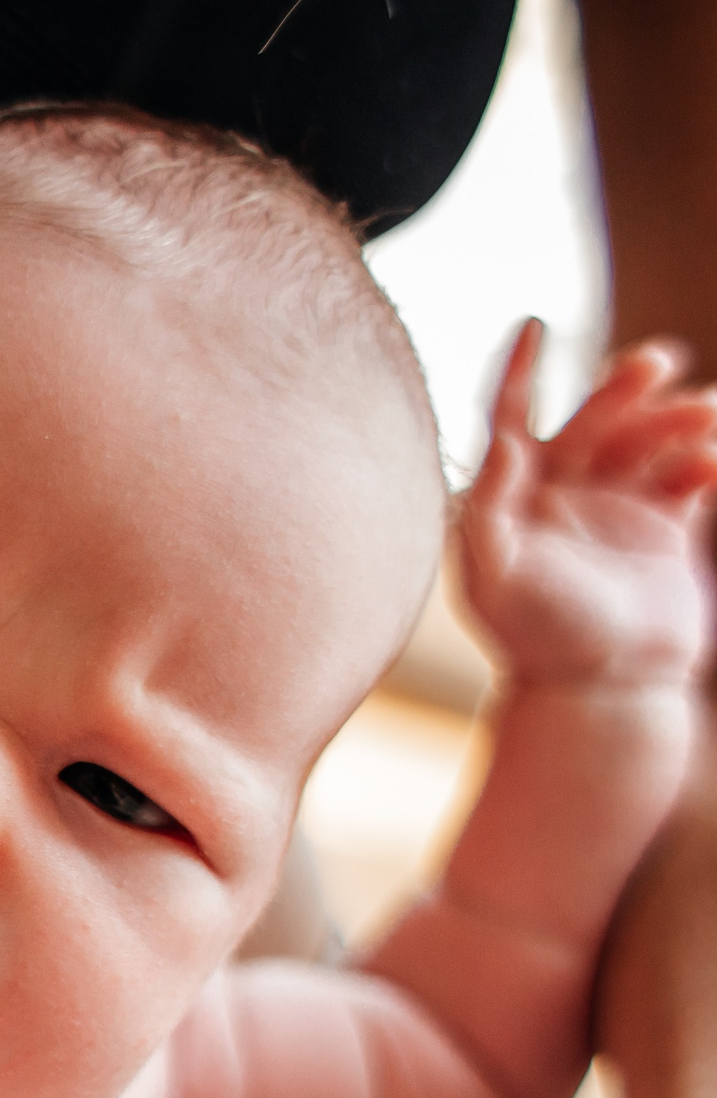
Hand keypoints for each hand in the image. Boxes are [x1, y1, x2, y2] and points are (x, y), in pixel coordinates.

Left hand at [462, 321, 716, 686]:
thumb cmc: (537, 638)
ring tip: (707, 413)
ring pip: (649, 441)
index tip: (535, 322)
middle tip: (657, 361)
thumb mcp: (493, 577)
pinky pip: (688, 475)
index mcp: (513, 498)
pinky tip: (713, 458)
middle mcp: (561, 495)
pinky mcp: (664, 529)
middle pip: (594, 419)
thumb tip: (500, 444)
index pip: (511, 418)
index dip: (519, 371)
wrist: (602, 692)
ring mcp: (615, 509)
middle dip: (623, 386)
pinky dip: (705, 458)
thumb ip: (487, 511)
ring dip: (678, 418)